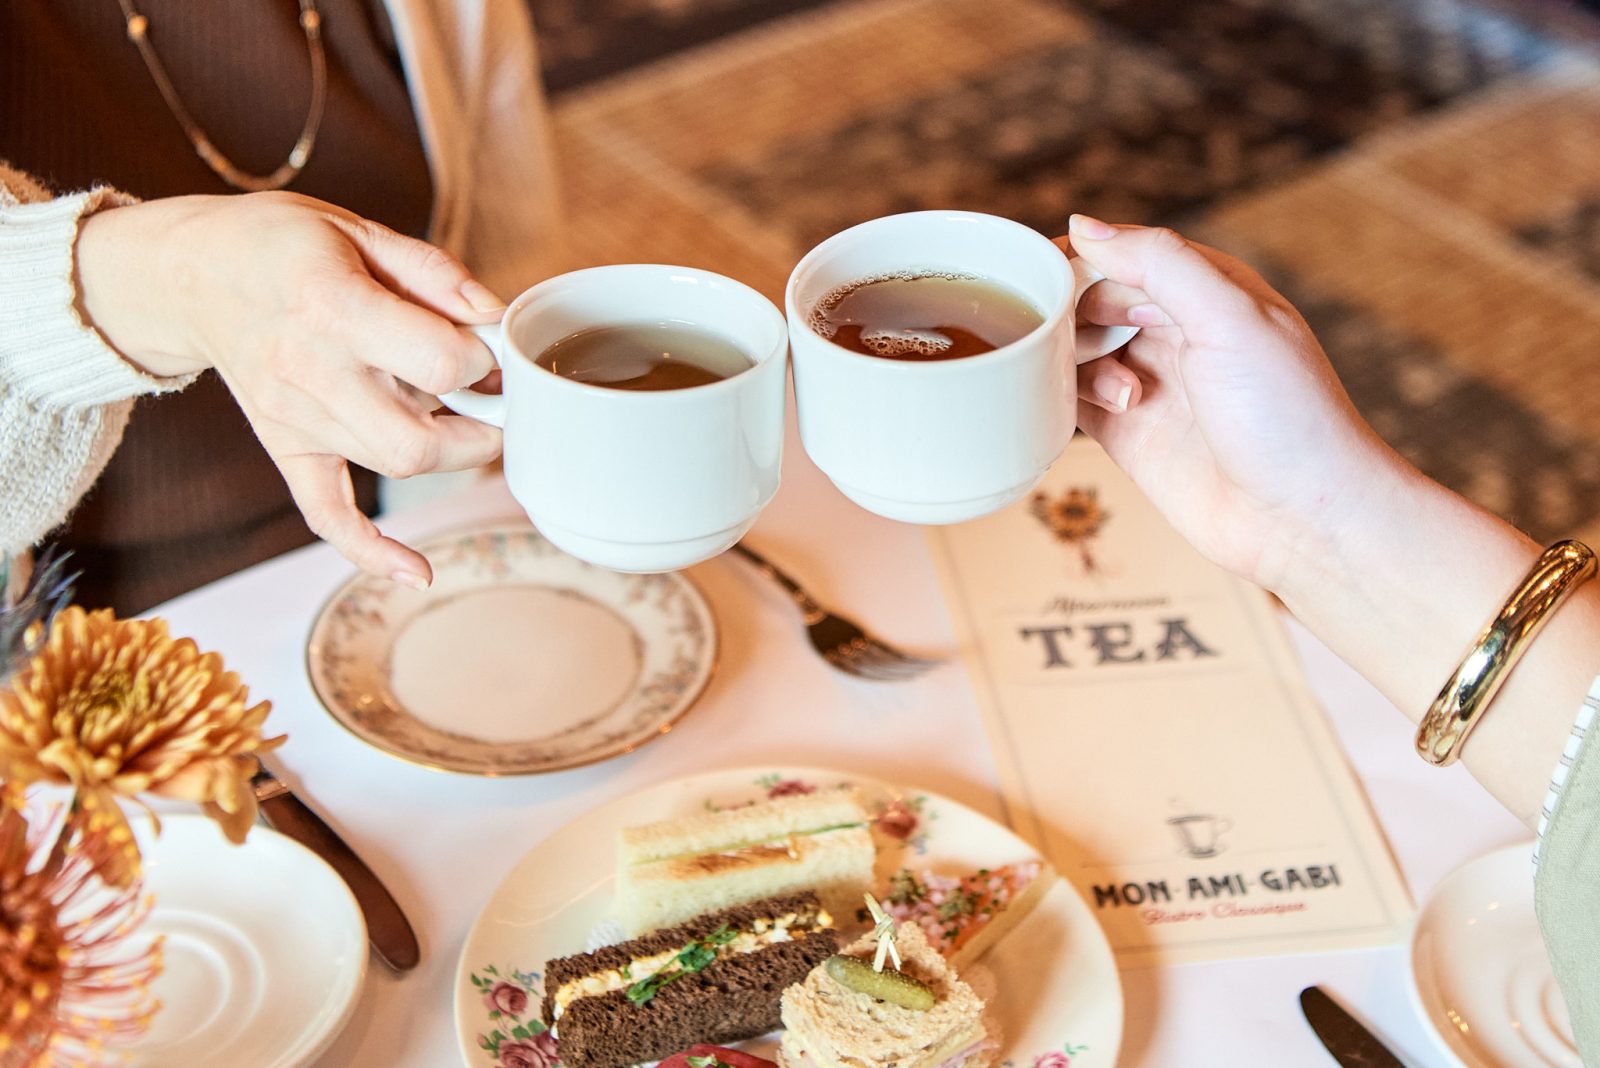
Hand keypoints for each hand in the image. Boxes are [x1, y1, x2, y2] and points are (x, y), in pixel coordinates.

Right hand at [75, 192, 505, 586]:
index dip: (482, 359)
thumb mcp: (359, 229)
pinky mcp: (286, 447)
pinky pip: (326, 513)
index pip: (438, 362)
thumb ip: (434, 274)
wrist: (188, 273)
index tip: (486, 346)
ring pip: (392, 466)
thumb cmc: (280, 243)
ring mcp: (295, 418)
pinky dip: (371, 549)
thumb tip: (496, 318)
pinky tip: (416, 571)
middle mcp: (311, 371)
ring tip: (467, 422)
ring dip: (451, 456)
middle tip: (496, 400)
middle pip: (420, 440)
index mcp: (333, 306)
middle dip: (481, 428)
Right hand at [1054, 216, 1399, 592]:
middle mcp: (1178, 332)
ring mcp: (1152, 384)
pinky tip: (1096, 410)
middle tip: (1082, 342)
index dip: (1080, 260)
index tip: (1038, 273)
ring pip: (1078, 351)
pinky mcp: (1130, 435)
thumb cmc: (1288, 417)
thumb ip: (1159, 263)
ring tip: (1128, 396)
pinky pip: (1074, 403)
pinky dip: (1064, 401)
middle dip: (1074, 315)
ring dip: (1081, 365)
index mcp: (1208, 290)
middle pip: (1091, 300)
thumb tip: (1084, 228)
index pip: (1124, 253)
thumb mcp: (1229, 318)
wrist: (1305, 521)